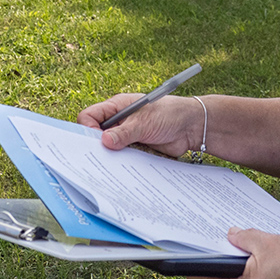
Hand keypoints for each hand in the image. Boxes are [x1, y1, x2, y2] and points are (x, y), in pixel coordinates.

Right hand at [77, 94, 203, 156]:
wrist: (191, 127)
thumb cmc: (169, 114)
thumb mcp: (144, 122)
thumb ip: (124, 133)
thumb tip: (103, 142)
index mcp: (116, 108)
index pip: (89, 116)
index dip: (87, 128)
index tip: (95, 142)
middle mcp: (118, 122)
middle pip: (95, 135)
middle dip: (96, 146)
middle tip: (101, 158)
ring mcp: (125, 137)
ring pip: (108, 149)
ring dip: (111, 157)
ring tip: (114, 165)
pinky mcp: (134, 150)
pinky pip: (122, 159)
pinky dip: (122, 164)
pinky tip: (125, 170)